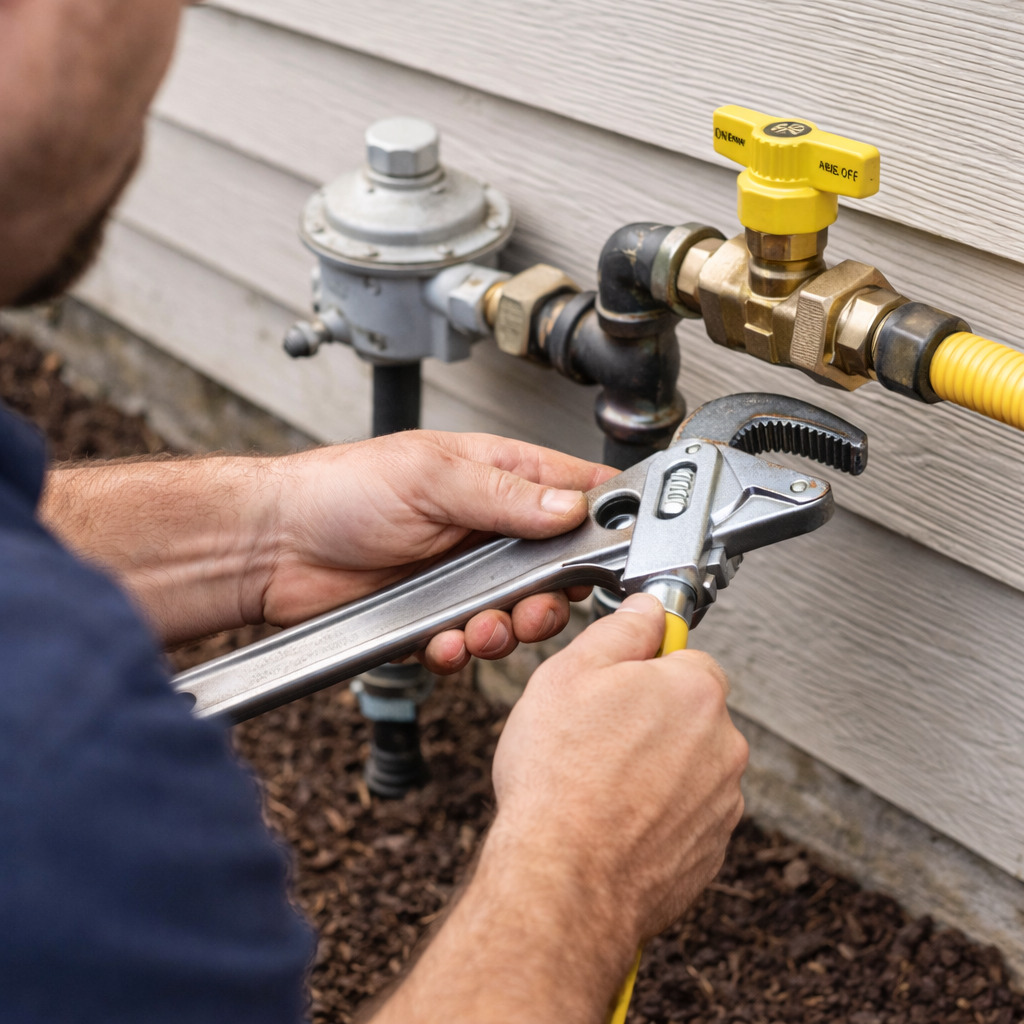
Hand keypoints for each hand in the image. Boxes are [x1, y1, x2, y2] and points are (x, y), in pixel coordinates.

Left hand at [261, 431, 615, 671]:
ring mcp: (464, 574)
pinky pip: (472, 643)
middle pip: (558, 567)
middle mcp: (487, 526)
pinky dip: (464, 649)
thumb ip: (504, 495)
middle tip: (535, 604)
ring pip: (520, 613)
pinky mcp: (438, 615)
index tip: (612, 550)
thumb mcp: (429, 477)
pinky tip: (444, 640)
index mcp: (496, 476)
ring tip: (482, 626)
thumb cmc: (340, 490)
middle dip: (553, 596)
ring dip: (508, 628)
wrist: (275, 546)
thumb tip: (570, 509)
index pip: (575, 491)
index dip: (602, 520)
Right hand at [368, 593, 746, 1022]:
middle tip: (594, 739)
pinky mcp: (709, 852)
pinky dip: (655, 817)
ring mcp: (721, 804)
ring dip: (654, 771)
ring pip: (687, 767)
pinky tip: (612, 822)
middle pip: (688, 714)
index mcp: (695, 692)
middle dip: (648, 721)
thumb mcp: (571, 673)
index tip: (614, 688)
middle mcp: (723, 746)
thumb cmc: (559, 780)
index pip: (685, 658)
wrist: (562, 880)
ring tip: (598, 786)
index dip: (642, 670)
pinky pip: (684, 817)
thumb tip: (647, 610)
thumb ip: (621, 630)